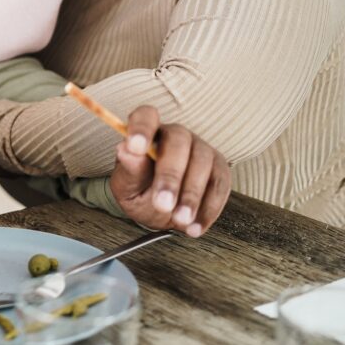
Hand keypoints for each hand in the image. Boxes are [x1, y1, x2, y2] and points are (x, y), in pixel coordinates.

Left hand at [110, 106, 230, 236]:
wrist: (160, 209)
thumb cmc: (140, 191)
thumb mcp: (127, 186)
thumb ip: (128, 169)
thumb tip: (124, 149)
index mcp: (148, 132)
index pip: (146, 117)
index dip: (141, 128)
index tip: (135, 147)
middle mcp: (176, 135)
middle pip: (178, 143)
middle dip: (171, 175)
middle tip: (162, 203)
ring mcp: (201, 149)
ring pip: (203, 163)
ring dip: (192, 195)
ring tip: (179, 220)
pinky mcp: (220, 170)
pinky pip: (220, 185)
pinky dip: (209, 209)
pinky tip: (195, 227)